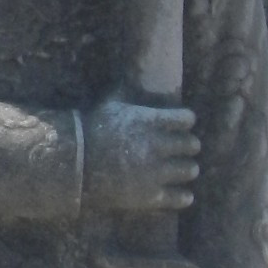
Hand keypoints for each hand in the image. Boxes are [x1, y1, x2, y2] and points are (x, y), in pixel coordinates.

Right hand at [83, 99, 198, 214]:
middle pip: (192, 145)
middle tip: (183, 148)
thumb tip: (133, 69)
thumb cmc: (91, 130)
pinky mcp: (152, 195)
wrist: (75, 165)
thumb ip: (127, 91)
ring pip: (190, 170)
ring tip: (181, 170)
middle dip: (189, 145)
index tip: (182, 124)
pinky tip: (182, 194)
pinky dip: (183, 196)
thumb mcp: (109, 104)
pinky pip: (180, 197)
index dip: (185, 121)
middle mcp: (159, 146)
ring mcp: (156, 173)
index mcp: (151, 122)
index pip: (187, 119)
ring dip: (187, 169)